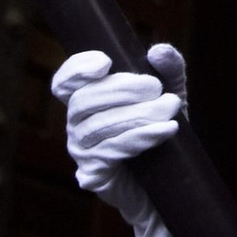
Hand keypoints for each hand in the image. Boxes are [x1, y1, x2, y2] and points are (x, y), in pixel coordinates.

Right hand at [51, 43, 188, 236]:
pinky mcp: (93, 176)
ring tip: (169, 108)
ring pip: (98, 126)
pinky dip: (140, 138)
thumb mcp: (171, 95)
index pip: (65, 82)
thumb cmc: (161, 132)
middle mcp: (76, 126)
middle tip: (156, 88)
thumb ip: (169, 70)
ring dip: (137, 115)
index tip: (106, 62)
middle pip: (83, 101)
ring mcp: (81, 153)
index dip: (77, 69)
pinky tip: (165, 131)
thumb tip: (157, 51)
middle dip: (121, 90)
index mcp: (86, 101)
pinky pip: (111, 152)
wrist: (169, 186)